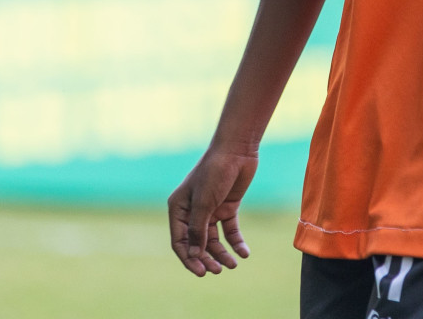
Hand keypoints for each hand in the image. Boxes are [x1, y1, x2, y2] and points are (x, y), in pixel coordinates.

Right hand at [167, 144, 256, 276]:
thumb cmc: (214, 172)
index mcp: (179, 209)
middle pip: (197, 243)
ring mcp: (211, 210)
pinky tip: (243, 253)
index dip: (189, 258)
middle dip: (207, 258)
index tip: (202, 272)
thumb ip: (198, 230)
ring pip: (214, 240)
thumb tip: (194, 255)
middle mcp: (193, 211)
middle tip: (218, 270)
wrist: (236, 150)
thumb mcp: (204, 203)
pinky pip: (230, 230)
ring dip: (222, 253)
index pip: (180, 241)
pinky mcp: (227, 207)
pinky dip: (236, 242)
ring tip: (232, 265)